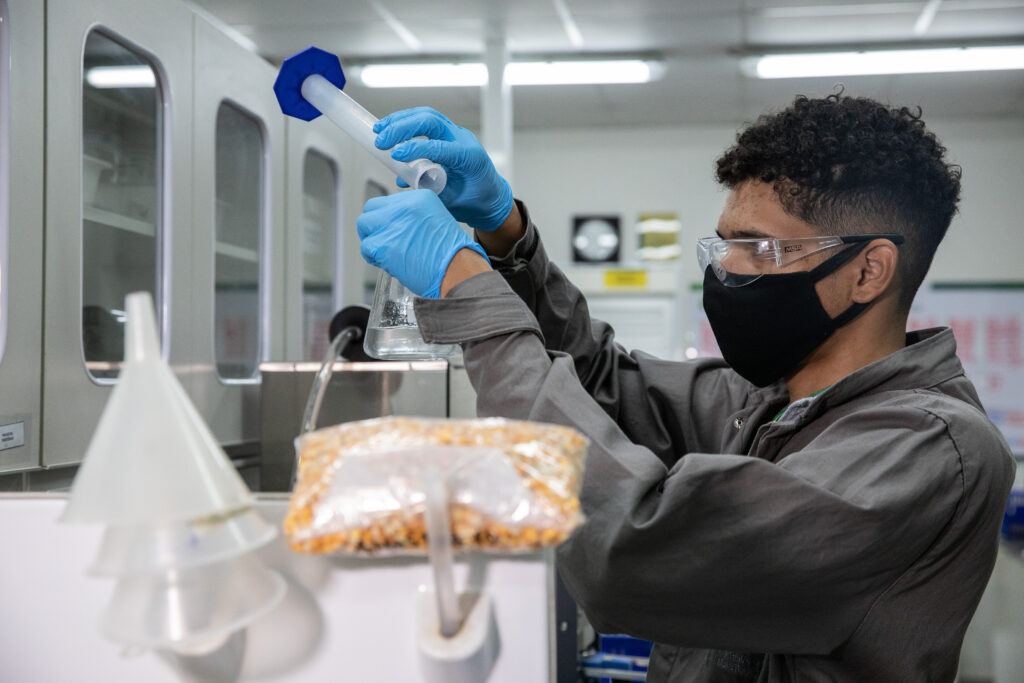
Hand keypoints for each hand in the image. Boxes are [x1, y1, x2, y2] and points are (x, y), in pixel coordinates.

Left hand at [357, 190, 489, 298]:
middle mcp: (404, 206)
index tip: (393, 231)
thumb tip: (397, 226)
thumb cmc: (452, 255)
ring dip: (372, 241)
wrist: (458, 271)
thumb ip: (415, 219)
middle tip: (384, 241)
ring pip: (364, 226)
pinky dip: (373, 257)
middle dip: (374, 226)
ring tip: (387, 254)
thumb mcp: (438, 222)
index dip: (387, 219)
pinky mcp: (382, 244)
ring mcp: (392, 224)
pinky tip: (388, 263)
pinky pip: (366, 247)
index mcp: (419, 198)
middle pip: (371, 209)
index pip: (388, 202)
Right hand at [373, 107, 513, 231]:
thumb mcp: (453, 201)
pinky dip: (406, 122)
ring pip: (427, 116)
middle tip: (381, 140)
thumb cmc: (475, 201)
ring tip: (380, 129)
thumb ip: (430, 190)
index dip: (415, 149)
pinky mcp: (448, 134)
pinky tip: (390, 130)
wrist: (491, 197)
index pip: (439, 146)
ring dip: (401, 120)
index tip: (395, 155)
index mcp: (469, 157)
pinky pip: (426, 121)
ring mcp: (456, 134)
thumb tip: (402, 180)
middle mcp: (463, 140)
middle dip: (403, 127)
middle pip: (431, 121)